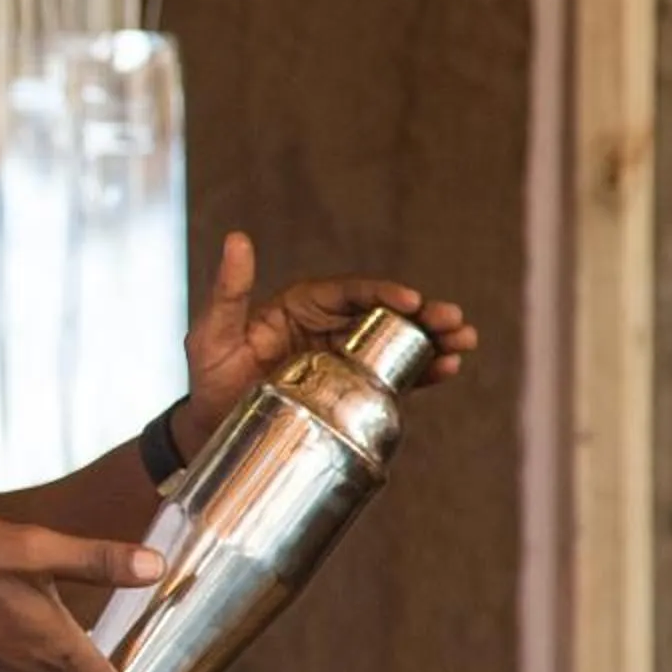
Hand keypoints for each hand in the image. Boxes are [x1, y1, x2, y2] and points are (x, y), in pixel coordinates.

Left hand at [176, 233, 477, 455]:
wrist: (213, 432)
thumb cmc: (209, 379)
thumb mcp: (211, 335)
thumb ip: (227, 291)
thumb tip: (237, 238)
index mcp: (301, 306)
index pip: (349, 293)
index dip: (382, 293)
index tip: (410, 300)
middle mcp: (328, 327)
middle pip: (384, 315)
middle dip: (423, 315)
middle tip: (454, 320)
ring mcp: (344, 359)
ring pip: (397, 343)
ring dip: (433, 341)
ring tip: (462, 343)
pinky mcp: (353, 390)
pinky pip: (393, 377)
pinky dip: (422, 372)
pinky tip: (447, 369)